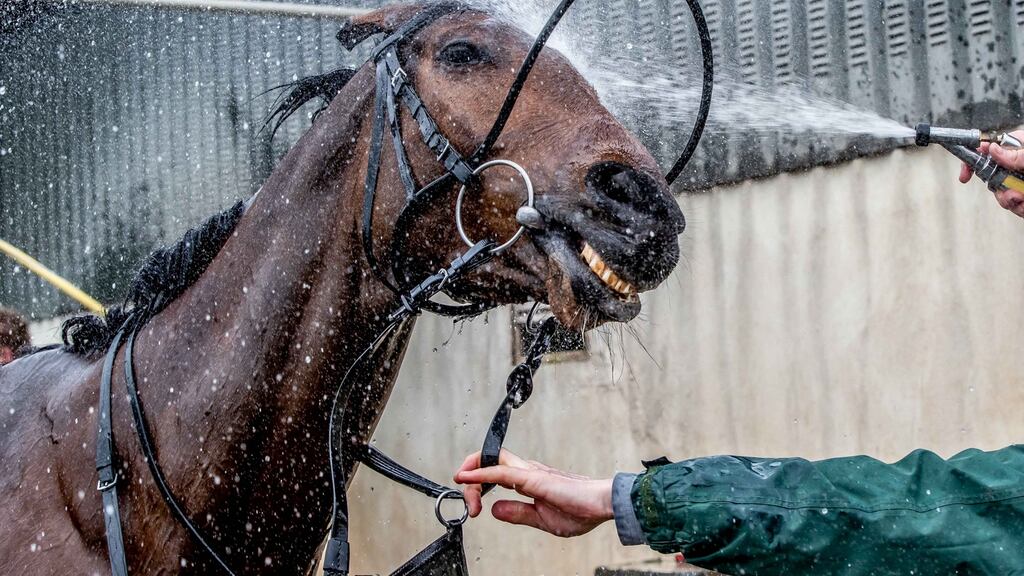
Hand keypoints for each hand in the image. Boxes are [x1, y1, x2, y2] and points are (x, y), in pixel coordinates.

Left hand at [453, 449, 613, 537]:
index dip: (478, 485)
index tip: (472, 504)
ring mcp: (531, 472)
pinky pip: (501, 473)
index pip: (495, 473)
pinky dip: (481, 474)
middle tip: (468, 503)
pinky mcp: (534, 478)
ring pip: (493, 462)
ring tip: (460, 483)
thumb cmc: (581, 511)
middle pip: (490, 461)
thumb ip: (518, 513)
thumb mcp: (541, 519)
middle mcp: (528, 471)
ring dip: (472, 473)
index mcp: (530, 480)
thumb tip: (495, 510)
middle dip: (470, 476)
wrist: (603, 505)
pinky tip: (467, 478)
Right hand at [959, 129, 1023, 217]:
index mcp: (1015, 148)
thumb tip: (992, 149)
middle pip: (989, 177)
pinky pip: (1014, 206)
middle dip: (997, 190)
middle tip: (1011, 194)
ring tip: (1022, 199)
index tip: (965, 176)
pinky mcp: (1021, 197)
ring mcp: (1016, 181)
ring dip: (1009, 201)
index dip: (970, 163)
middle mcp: (1014, 165)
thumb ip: (1014, 152)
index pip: (984, 152)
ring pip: (1000, 194)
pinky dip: (1019, 208)